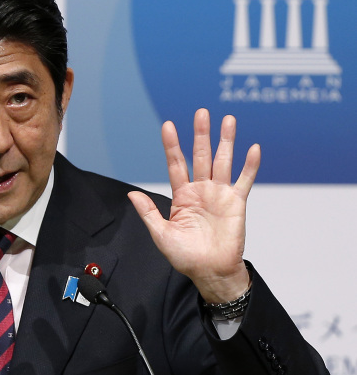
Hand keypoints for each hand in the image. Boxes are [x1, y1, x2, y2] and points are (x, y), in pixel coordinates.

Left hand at [128, 108, 260, 302]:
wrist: (211, 272)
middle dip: (201, 135)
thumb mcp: (161, 234)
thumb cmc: (186, 257)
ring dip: (226, 141)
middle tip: (201, 113)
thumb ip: (148, 212)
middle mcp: (201, 190)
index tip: (168, 126)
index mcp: (182, 196)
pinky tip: (253, 148)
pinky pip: (245, 180)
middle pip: (200, 156)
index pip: (176, 164)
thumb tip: (132, 193)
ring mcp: (220, 194)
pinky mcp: (237, 203)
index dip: (172, 145)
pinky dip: (250, 165)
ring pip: (223, 161)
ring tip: (227, 120)